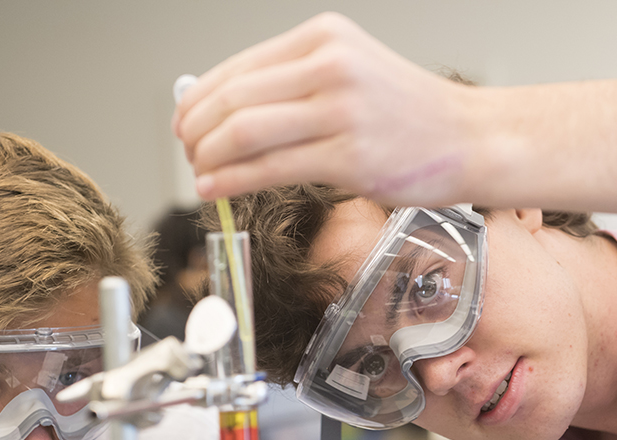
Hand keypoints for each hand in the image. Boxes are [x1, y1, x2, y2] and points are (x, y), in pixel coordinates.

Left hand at [173, 12, 475, 206]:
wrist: (466, 138)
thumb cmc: (405, 113)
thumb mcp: (347, 74)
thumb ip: (290, 85)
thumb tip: (224, 111)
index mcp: (323, 38)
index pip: (238, 69)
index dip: (198, 101)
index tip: (184, 124)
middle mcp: (329, 66)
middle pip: (233, 100)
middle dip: (196, 132)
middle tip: (187, 154)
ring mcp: (340, 110)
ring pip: (244, 133)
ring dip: (207, 158)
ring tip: (197, 175)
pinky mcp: (348, 157)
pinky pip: (270, 169)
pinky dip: (231, 181)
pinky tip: (212, 189)